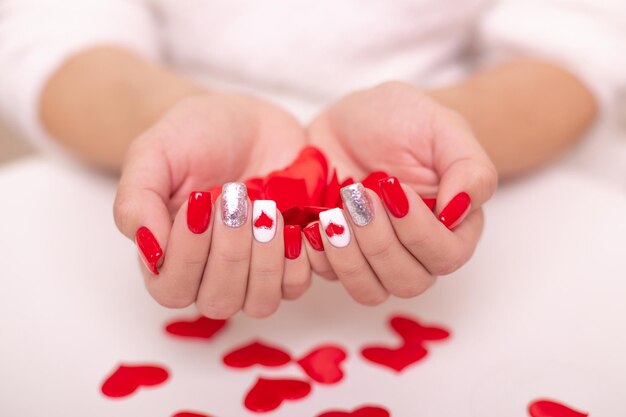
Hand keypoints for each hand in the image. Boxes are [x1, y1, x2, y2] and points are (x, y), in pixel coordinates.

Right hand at [114, 92, 309, 317]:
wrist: (246, 121)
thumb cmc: (194, 136)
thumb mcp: (154, 154)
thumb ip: (136, 201)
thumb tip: (149, 251)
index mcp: (168, 256)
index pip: (173, 289)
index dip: (188, 255)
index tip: (199, 202)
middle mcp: (210, 274)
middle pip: (218, 301)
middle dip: (230, 252)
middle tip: (237, 198)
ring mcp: (252, 272)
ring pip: (260, 303)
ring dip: (265, 259)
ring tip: (267, 208)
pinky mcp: (288, 261)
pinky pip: (296, 285)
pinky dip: (298, 257)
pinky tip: (292, 220)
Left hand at [305, 81, 497, 303]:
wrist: (349, 120)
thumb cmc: (401, 119)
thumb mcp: (441, 127)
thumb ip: (468, 169)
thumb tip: (459, 212)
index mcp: (451, 225)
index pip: (446, 256)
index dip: (418, 233)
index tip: (392, 189)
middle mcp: (416, 251)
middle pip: (407, 281)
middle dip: (379, 243)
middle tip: (356, 197)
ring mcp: (375, 257)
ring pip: (369, 290)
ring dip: (348, 257)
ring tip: (331, 213)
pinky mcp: (340, 255)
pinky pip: (331, 278)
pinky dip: (319, 255)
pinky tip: (311, 222)